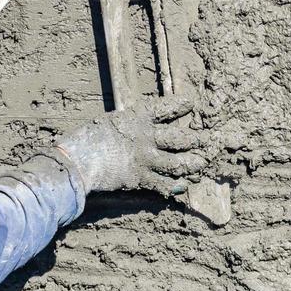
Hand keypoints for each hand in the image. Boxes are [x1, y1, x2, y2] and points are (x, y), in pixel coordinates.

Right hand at [56, 96, 208, 196]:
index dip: (180, 105)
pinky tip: (183, 185)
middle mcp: (147, 137)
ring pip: (178, 163)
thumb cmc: (88, 138)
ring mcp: (146, 159)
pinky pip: (163, 184)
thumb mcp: (110, 122)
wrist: (78, 159)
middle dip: (199, 140)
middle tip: (213, 140)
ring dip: (193, 163)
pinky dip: (175, 185)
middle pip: (181, 139)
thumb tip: (140, 125)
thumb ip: (129, 124)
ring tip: (203, 162)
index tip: (191, 104)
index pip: (165, 107)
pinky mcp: (140, 178)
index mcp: (138, 117)